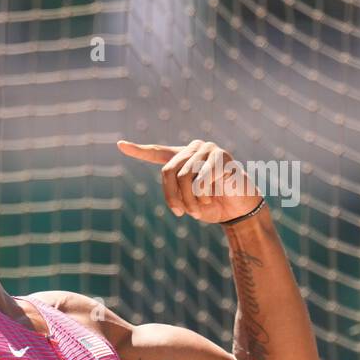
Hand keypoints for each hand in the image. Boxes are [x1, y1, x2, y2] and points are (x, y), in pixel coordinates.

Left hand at [117, 139, 262, 223]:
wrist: (238, 210)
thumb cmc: (211, 205)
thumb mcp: (187, 200)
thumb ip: (176, 188)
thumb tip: (177, 175)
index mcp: (183, 158)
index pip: (157, 152)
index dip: (138, 150)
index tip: (120, 145)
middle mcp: (194, 149)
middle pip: (169, 171)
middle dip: (172, 197)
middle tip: (180, 213)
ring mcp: (208, 150)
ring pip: (184, 176)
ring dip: (189, 200)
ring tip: (197, 209)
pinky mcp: (222, 156)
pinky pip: (202, 179)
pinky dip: (204, 195)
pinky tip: (214, 197)